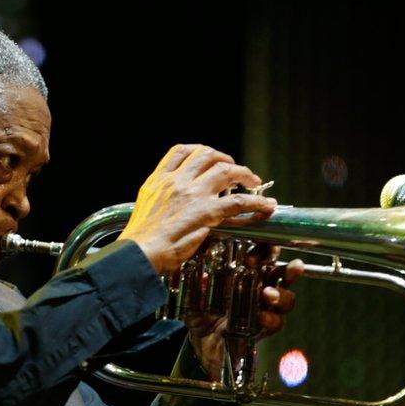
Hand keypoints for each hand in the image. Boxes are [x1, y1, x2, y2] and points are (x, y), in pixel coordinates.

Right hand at [118, 144, 276, 274]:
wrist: (138, 254)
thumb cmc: (140, 239)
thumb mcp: (144, 208)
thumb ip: (161, 197)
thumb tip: (174, 200)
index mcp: (159, 180)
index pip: (180, 151)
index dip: (199, 151)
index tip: (209, 158)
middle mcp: (177, 181)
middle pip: (206, 155)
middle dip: (225, 158)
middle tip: (235, 170)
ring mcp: (193, 195)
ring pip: (226, 170)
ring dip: (244, 173)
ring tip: (254, 182)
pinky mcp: (206, 213)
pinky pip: (239, 201)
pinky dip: (256, 202)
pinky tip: (265, 206)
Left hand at [185, 254, 304, 380]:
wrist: (202, 345)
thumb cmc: (201, 315)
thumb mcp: (195, 297)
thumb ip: (198, 286)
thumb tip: (203, 274)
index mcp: (244, 275)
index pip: (264, 257)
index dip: (268, 252)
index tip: (265, 248)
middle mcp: (258, 289)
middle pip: (283, 276)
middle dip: (289, 270)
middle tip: (288, 267)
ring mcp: (262, 309)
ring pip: (285, 299)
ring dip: (281, 295)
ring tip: (268, 294)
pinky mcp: (262, 329)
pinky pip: (277, 323)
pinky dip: (272, 319)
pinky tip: (262, 317)